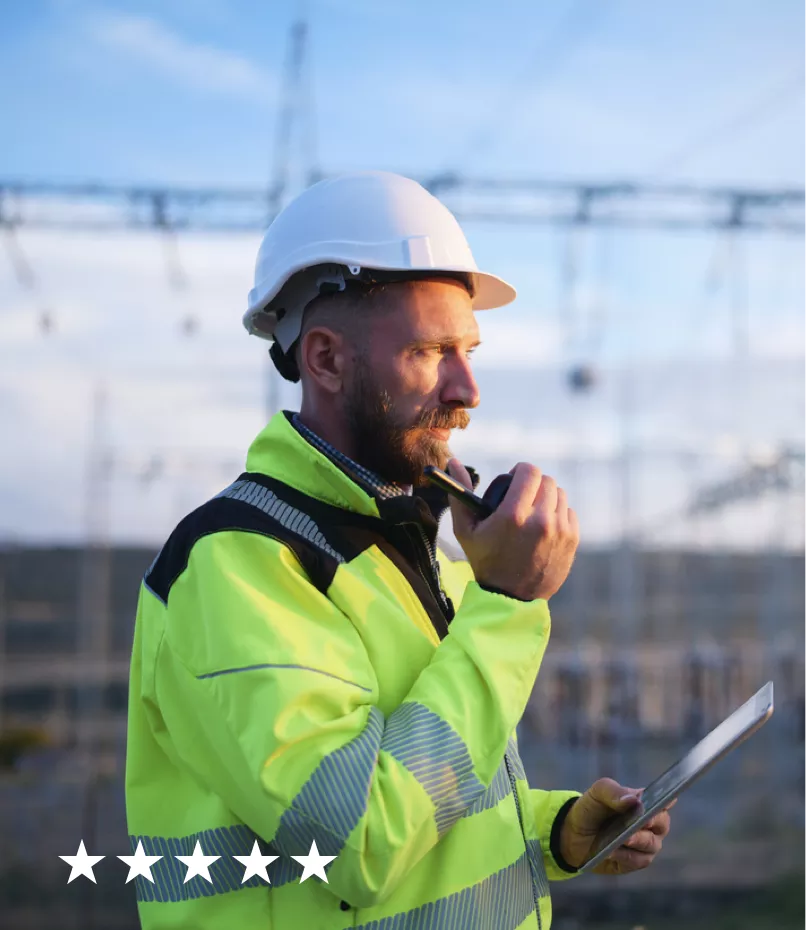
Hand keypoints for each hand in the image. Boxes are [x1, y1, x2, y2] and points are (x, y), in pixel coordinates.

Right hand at [446, 459, 578, 600]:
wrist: (511, 598)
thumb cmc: (485, 561)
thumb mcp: (466, 530)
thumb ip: (460, 494)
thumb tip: (452, 462)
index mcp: (513, 514)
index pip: (529, 471)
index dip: (520, 471)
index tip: (514, 481)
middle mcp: (540, 520)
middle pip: (546, 480)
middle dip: (533, 484)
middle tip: (522, 497)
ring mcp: (559, 530)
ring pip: (560, 494)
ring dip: (546, 498)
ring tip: (533, 513)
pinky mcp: (572, 540)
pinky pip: (569, 512)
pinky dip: (557, 514)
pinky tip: (544, 527)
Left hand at [560, 778, 673, 875]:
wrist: (574, 834)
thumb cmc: (591, 808)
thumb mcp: (597, 793)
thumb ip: (613, 792)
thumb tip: (633, 800)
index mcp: (644, 802)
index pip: (665, 800)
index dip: (667, 801)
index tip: (664, 802)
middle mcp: (651, 824)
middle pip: (662, 824)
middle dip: (651, 822)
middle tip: (641, 822)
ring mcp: (645, 844)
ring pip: (651, 844)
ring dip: (636, 841)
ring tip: (622, 839)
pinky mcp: (635, 862)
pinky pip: (637, 860)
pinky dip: (625, 855)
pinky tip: (612, 851)